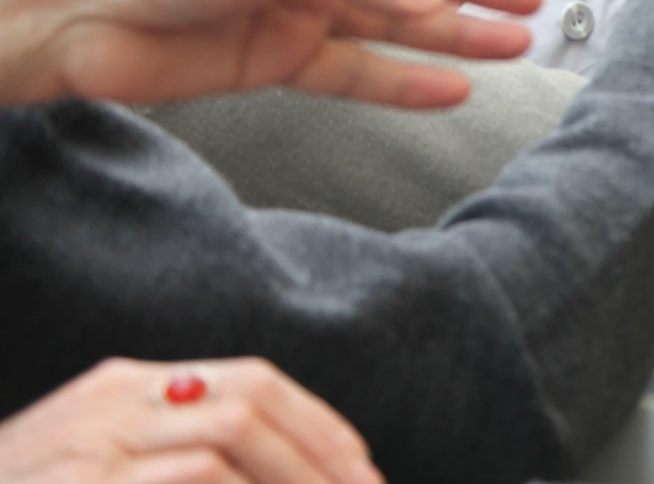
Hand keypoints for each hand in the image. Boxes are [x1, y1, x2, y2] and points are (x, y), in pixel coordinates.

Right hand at [0, 357, 378, 483]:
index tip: (364, 470)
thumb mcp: (101, 465)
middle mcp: (108, 406)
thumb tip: (282, 472)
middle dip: (322, 454)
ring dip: (293, 482)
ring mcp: (87, 452)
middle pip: (248, 402)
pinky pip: (189, 481)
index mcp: (122, 388)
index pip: (249, 381)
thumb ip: (177, 459)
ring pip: (224, 443)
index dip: (319, 426)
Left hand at [2, 0, 539, 111]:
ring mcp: (298, 4)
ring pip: (398, 22)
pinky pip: (356, 73)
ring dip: (458, 33)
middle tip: (536, 1)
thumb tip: (433, 1)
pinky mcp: (275, 59)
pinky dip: (405, 83)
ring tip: (518, 45)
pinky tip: (454, 90)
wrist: (66, 6)